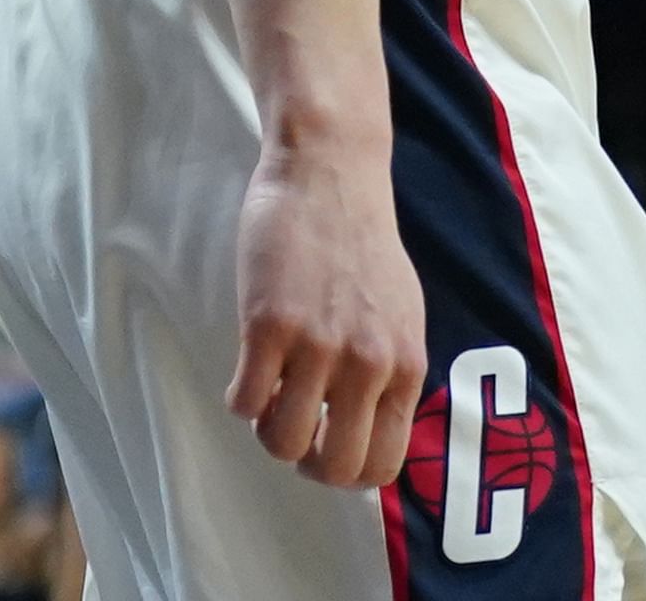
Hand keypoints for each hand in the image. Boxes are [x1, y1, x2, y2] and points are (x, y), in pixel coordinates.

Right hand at [229, 138, 425, 487]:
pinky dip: (239, 398)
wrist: (330, 173)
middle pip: (332, 468)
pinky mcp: (269, 324)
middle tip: (293, 424)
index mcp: (406, 365)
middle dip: (305, 460)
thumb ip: (392, 374)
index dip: (346, 471)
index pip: (382, 465)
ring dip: (267, 426)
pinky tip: (248, 366)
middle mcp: (369, 363)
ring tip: (270, 388)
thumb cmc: (363, 244)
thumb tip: (373, 434)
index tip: (327, 445)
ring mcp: (318, 345)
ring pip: (281, 441)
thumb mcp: (403, 316)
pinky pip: (243, 403)